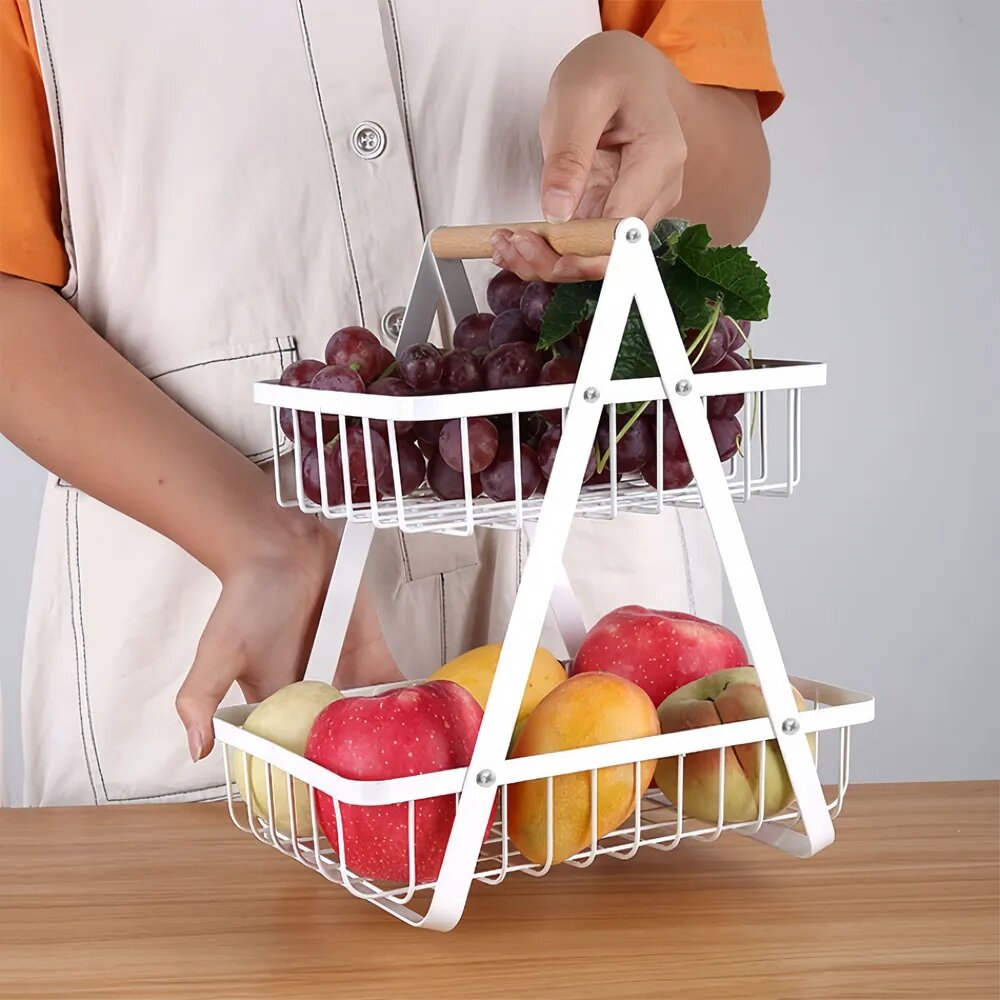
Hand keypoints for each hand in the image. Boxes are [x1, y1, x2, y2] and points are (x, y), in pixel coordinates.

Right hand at [175, 509, 400, 761]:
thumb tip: (196, 750)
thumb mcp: (218, 651)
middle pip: (339, 736)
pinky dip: (407, 697)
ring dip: (387, 732)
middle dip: (357, 757)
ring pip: (370, 714)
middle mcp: (314, 693)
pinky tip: (423, 716)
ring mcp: (345, 672)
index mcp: (277, 703)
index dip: (312, 768)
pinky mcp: (371, 650)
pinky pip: (393, 681)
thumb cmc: (246, 599)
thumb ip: (200, 698)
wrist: (280, 546)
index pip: (297, 746)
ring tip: (406, 758)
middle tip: (378, 780)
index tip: (329, 794)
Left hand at [491, 31, 686, 281]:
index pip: (621, 230)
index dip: (576, 248)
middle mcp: (657, 192)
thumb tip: (558, 211)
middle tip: (508, 245)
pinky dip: (549, 248)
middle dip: (556, 261)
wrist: (624, 70)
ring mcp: (638, 206)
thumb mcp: (579, 97)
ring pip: (595, 257)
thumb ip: (569, 154)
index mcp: (659, 159)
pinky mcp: (614, 213)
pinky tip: (516, 240)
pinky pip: (584, 245)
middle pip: (610, 255)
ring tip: (503, 243)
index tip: (529, 240)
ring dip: (547, 260)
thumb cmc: (608, 72)